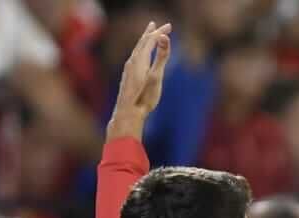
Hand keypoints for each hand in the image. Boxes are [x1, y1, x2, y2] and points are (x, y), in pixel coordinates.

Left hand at [106, 22, 170, 139]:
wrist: (128, 111)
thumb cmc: (145, 96)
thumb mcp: (156, 76)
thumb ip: (161, 56)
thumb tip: (164, 37)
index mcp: (140, 59)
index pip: (151, 40)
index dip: (160, 32)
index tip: (170, 26)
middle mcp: (132, 60)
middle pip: (142, 41)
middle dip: (151, 32)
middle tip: (157, 24)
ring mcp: (129, 67)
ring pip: (137, 49)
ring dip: (144, 40)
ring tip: (148, 35)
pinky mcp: (128, 74)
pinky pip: (135, 56)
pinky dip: (141, 50)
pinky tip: (141, 55)